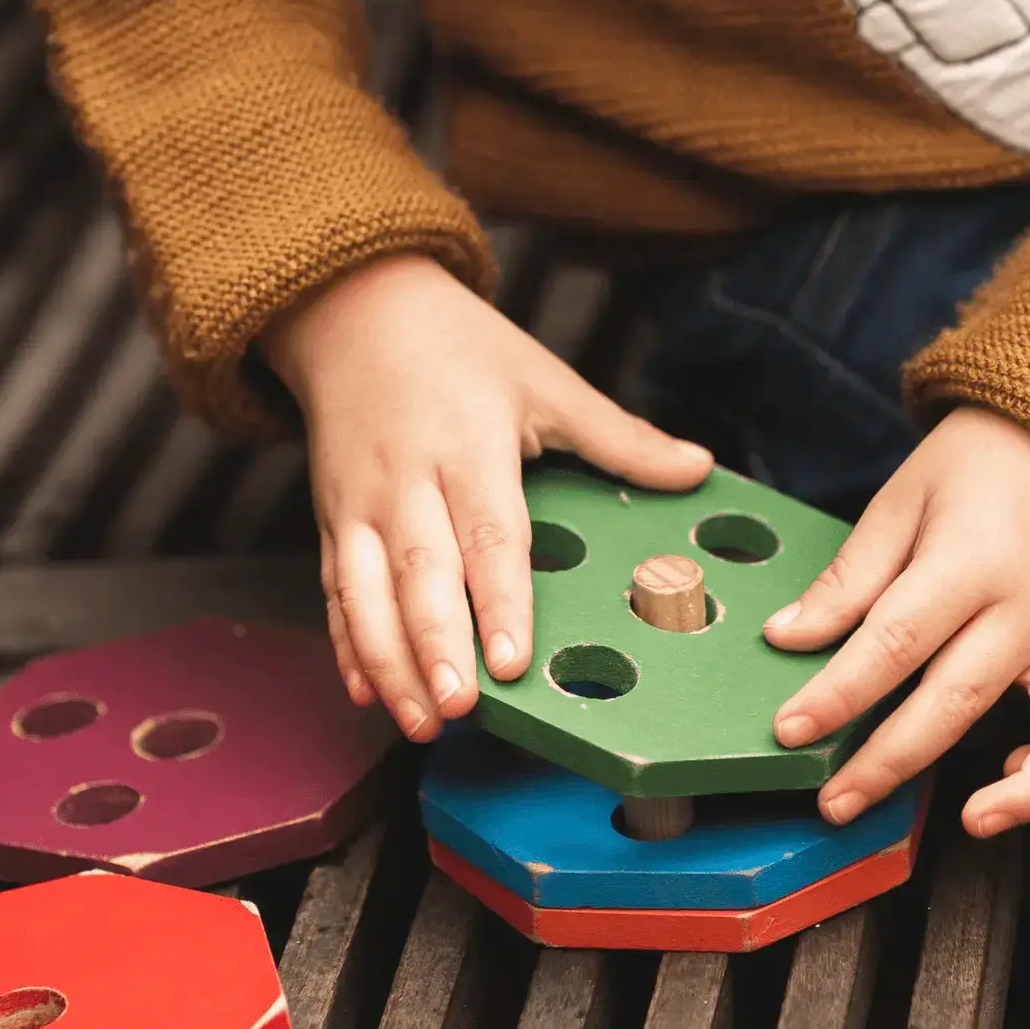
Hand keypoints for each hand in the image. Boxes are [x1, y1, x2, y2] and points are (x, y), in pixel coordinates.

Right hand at [266, 254, 712, 739]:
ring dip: (388, 661)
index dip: (501, 603)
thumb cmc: (460, 348)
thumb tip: (700, 468)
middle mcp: (407, 480)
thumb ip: (619, 437)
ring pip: (365, 593)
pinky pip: (334, 590)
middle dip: (435, 647)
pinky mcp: (329, 519)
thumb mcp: (544, 380)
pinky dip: (346, 644)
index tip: (514, 662)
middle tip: (460, 708)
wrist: (353, 308)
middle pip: (420, 574)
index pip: (489, 536)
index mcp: (468, 446)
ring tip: (417, 720)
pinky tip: (365, 691)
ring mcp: (358, 504)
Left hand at [764, 405, 1029, 836]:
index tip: (789, 730)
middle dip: (889, 761)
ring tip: (963, 824)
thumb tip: (789, 638)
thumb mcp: (900, 501)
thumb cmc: (977, 462)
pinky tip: (1007, 789)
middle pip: (956, 700)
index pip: (894, 643)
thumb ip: (849, 579)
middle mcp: (1027, 606)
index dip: (837, 693)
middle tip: (832, 802)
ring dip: (1016, 791)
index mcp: (969, 560)